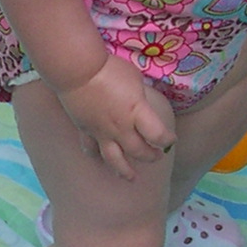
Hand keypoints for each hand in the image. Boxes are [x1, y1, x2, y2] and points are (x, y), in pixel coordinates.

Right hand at [54, 58, 173, 180]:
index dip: (167, 140)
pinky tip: (98, 158)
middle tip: (157, 156)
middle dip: (151, 156)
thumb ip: (139, 97)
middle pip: (139, 151)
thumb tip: (140, 103)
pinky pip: (91, 148)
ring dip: (124, 170)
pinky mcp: (85, 130)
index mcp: (136, 112)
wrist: (76, 70)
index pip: (158, 135)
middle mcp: (120, 127)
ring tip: (130, 178)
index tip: (170, 139)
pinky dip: (96, 155)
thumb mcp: (134, 79)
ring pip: (114, 159)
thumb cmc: (108, 68)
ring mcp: (101, 132)